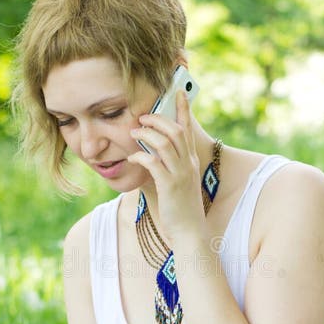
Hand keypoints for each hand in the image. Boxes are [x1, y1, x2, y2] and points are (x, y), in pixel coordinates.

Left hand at [129, 91, 203, 240]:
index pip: (188, 128)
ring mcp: (180, 174)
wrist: (190, 231)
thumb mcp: (179, 181)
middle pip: (176, 130)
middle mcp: (188, 163)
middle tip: (142, 117)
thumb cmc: (181, 207)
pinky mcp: (170, 185)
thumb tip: (151, 152)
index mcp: (191, 160)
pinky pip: (154, 163)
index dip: (183, 109)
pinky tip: (132, 157)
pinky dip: (141, 156)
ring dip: (147, 134)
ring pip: (165, 143)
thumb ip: (169, 165)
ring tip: (134, 132)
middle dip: (158, 119)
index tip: (178, 92)